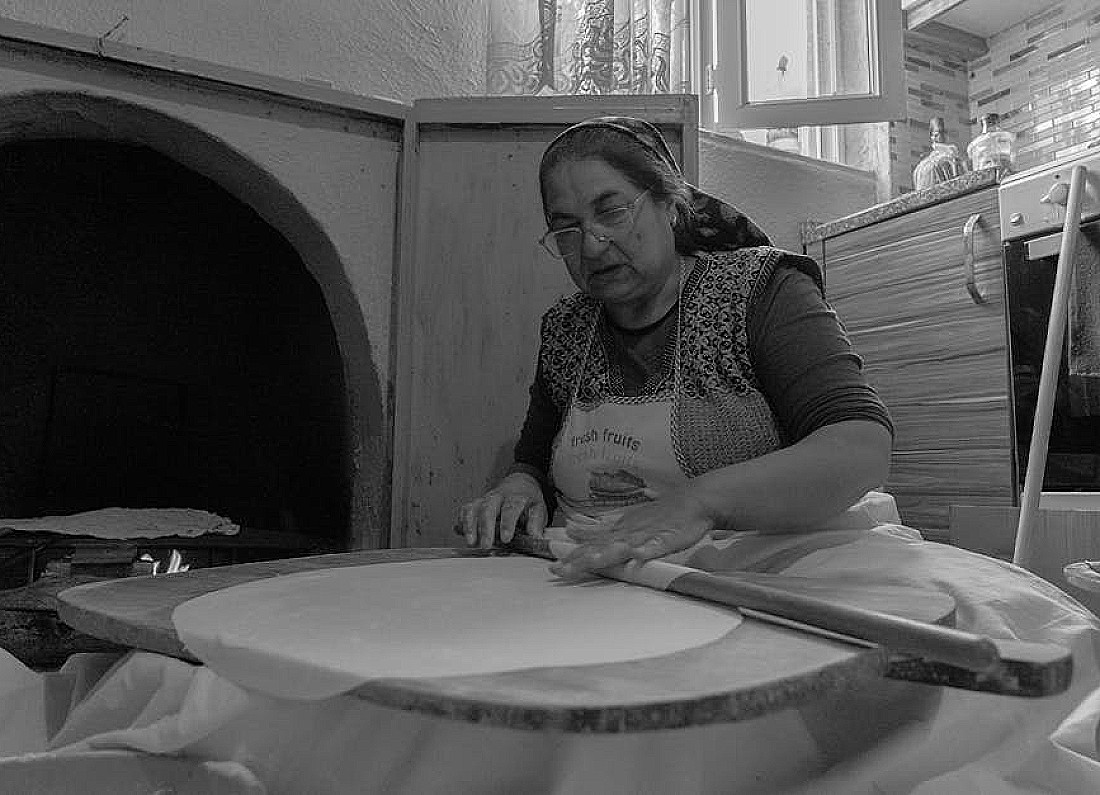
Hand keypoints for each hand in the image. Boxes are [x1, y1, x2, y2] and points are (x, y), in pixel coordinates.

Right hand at [458, 472, 547, 548]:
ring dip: (470, 525)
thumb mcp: (539, 507)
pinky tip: (460, 533)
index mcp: (515, 496)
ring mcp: (485, 499)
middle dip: (485, 528)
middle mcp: (498, 496)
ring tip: (471, 542)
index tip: (505, 539)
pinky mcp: (476, 504)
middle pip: (488, 508)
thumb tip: (535, 536)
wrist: (519, 483)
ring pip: (473, 508)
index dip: (507, 524)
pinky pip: (465, 510)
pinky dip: (461, 521)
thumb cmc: (528, 499)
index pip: (510, 508)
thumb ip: (536, 522)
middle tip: (486, 545)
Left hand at [549, 489, 715, 578]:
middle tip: (558, 571)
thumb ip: (601, 526)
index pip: (590, 545)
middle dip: (579, 561)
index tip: (552, 566)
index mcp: (617, 529)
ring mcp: (646, 536)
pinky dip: (646, 551)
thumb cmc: (658, 514)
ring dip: (605, 555)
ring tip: (590, 563)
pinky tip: (638, 557)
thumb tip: (573, 528)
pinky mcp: (666, 539)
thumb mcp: (625, 518)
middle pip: (599, 549)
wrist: (692, 501)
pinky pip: (655, 547)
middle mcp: (627, 532)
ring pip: (622, 547)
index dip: (571, 556)